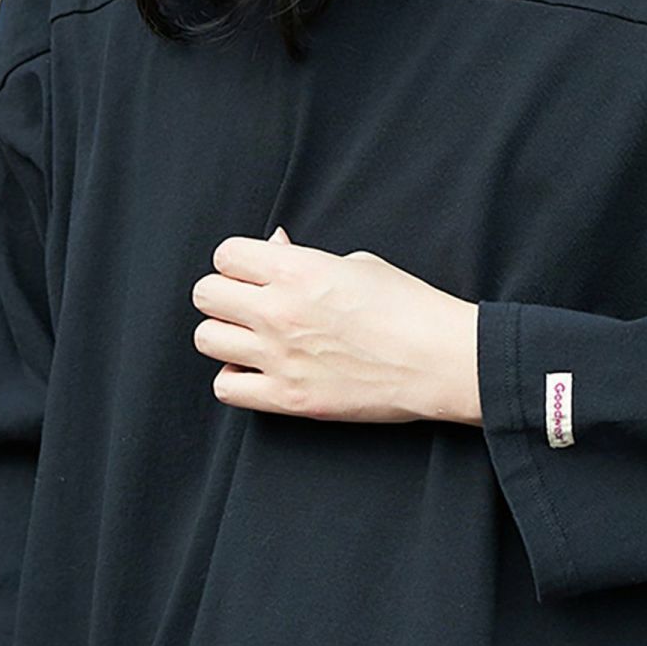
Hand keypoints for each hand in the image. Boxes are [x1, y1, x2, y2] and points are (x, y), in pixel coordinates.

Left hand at [191, 226, 481, 425]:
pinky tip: (259, 372)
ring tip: (253, 339)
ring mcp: (280, 357)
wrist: (440, 360)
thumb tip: (275, 247)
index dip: (239, 263)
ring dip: (226, 336)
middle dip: (226, 295)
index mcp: (298, 270)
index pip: (225, 255)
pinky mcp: (288, 398)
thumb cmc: (409, 308)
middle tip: (250, 304)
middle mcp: (280, 311)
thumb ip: (305, 258)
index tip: (256, 273)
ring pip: (206, 339)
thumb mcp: (359, 263)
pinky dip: (235, 379)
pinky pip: (226, 388)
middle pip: (206, 294)